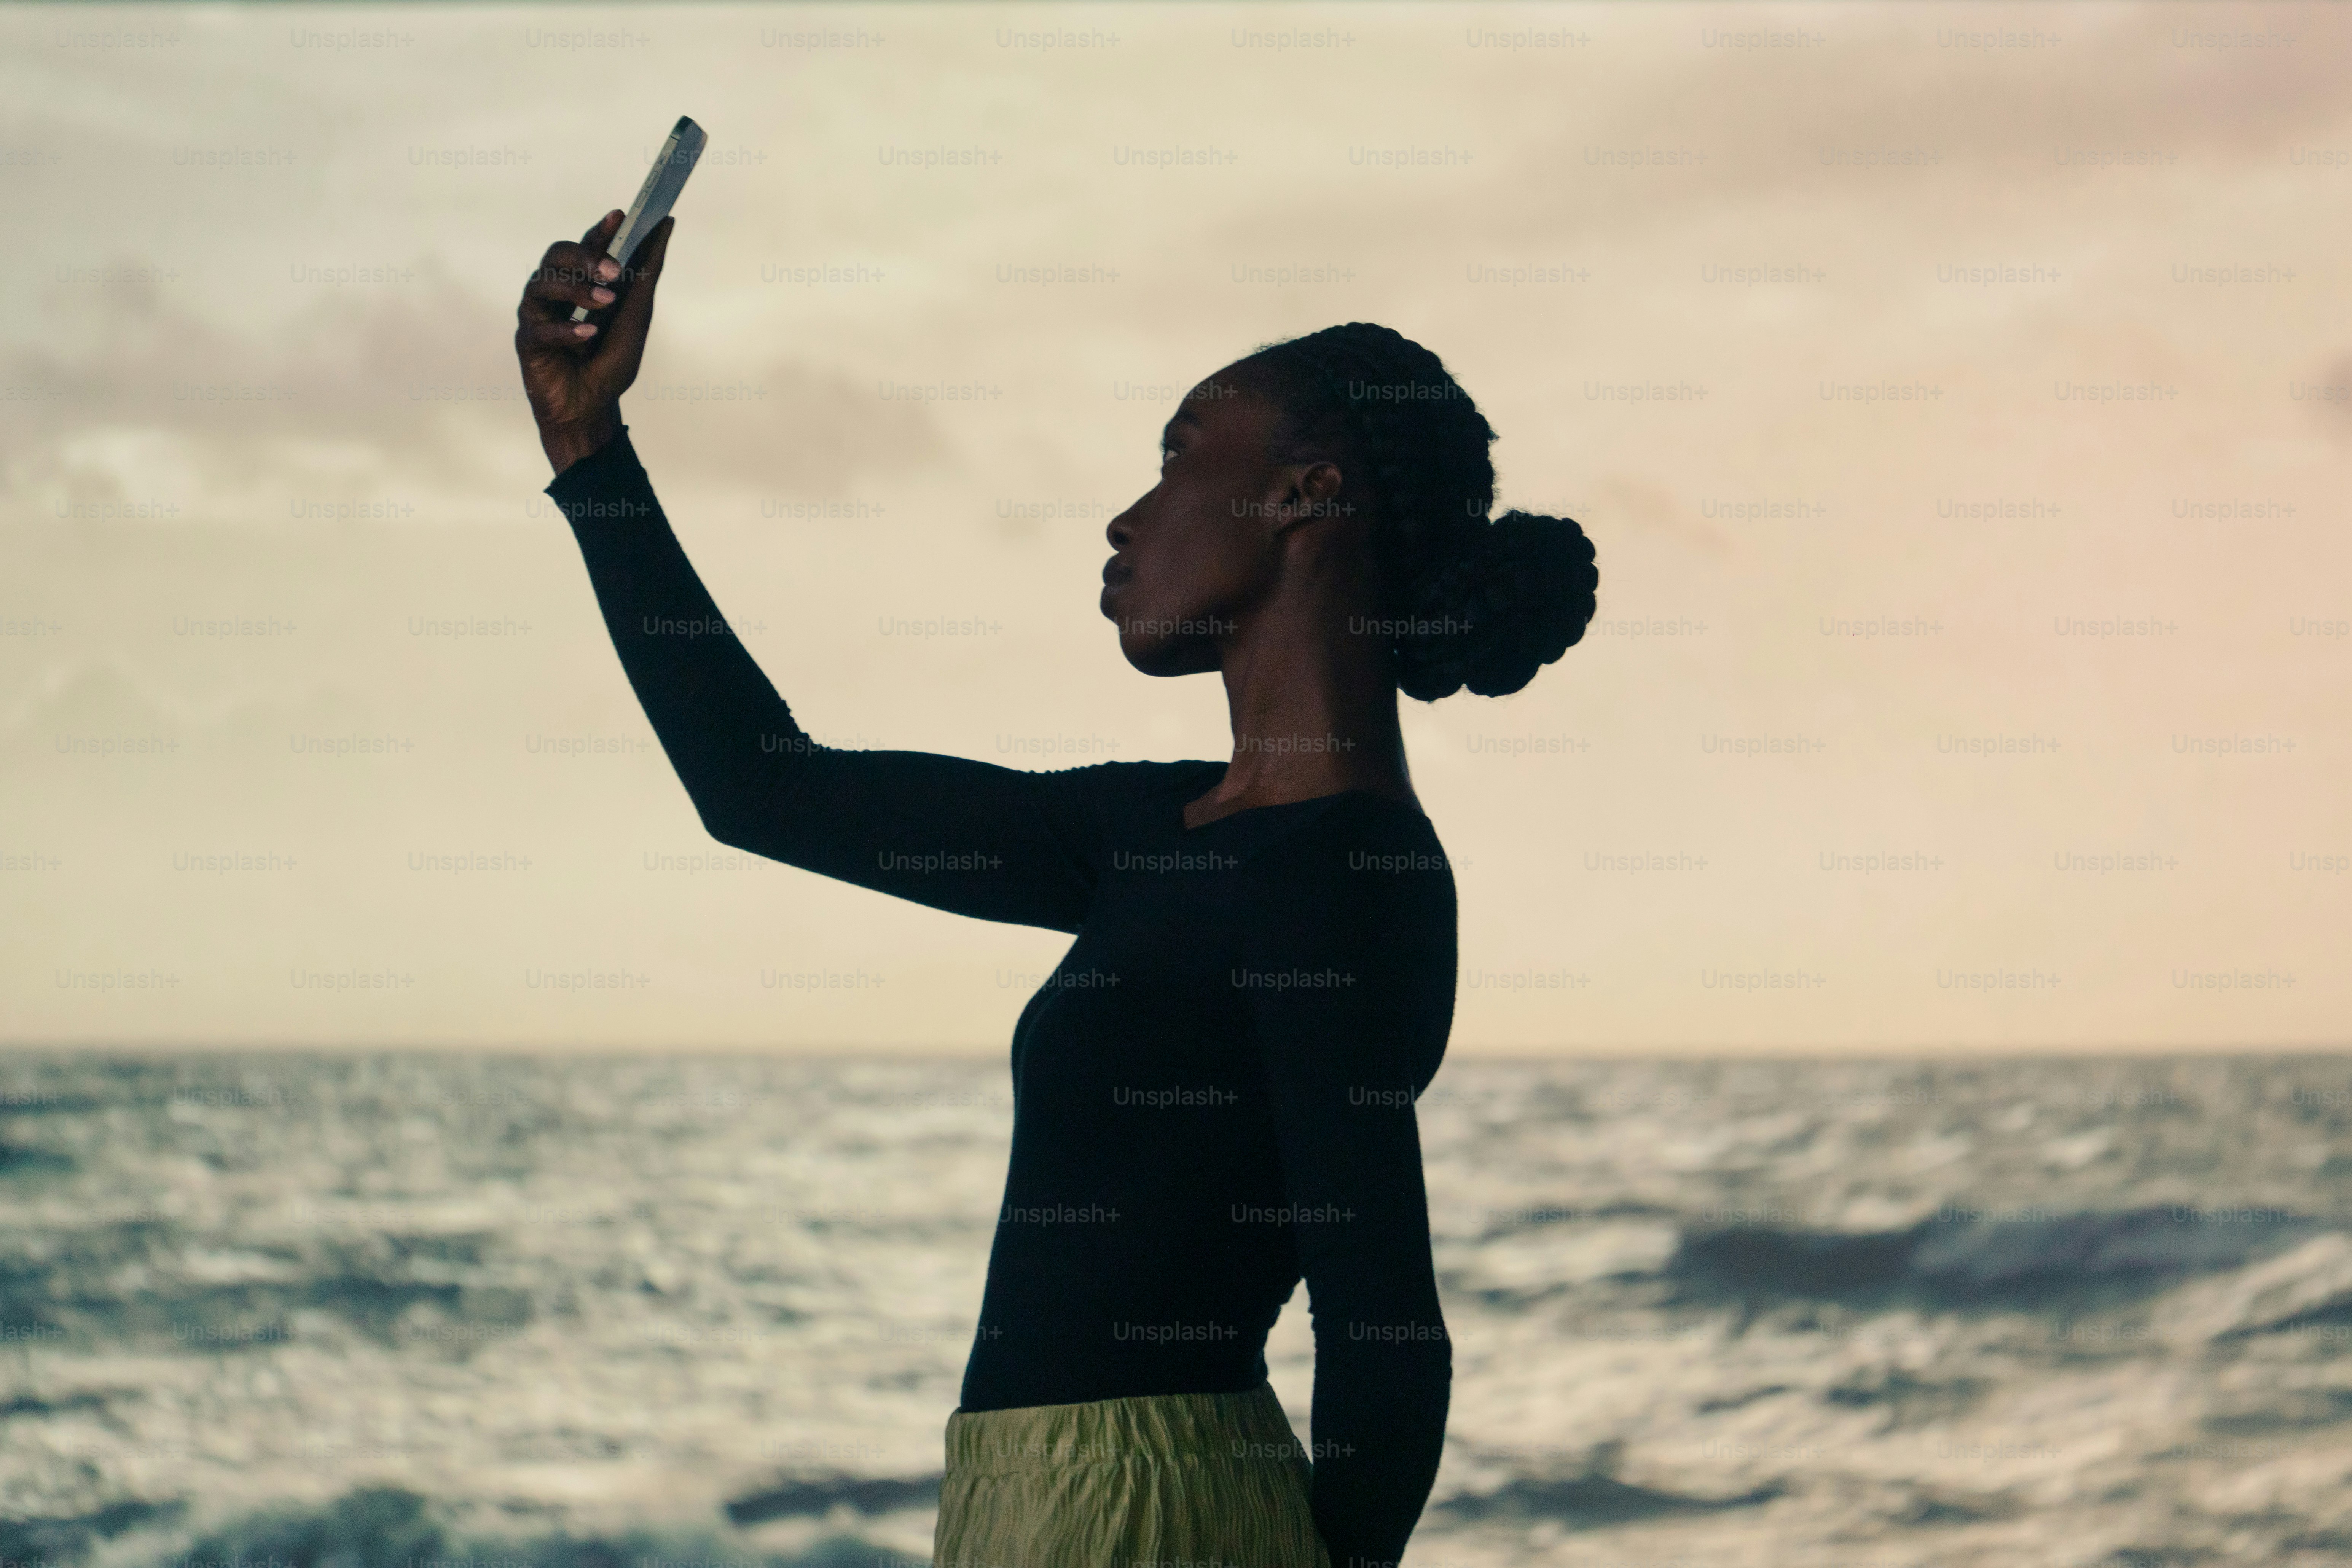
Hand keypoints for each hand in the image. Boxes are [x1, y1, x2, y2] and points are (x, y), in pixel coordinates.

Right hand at [516, 208, 674, 473]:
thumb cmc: (610, 362)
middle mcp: (555, 292)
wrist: (592, 409)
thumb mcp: (636, 315)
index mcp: (580, 282)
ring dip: (578, 291)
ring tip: (606, 302)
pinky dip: (566, 330)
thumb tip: (667, 224)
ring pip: (542, 284)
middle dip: (586, 258)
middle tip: (614, 270)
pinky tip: (588, 335)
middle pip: (556, 255)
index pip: (586, 246)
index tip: (621, 216)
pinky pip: (540, 328)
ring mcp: (538, 315)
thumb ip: (646, 272)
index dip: (600, 229)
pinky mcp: (528, 342)